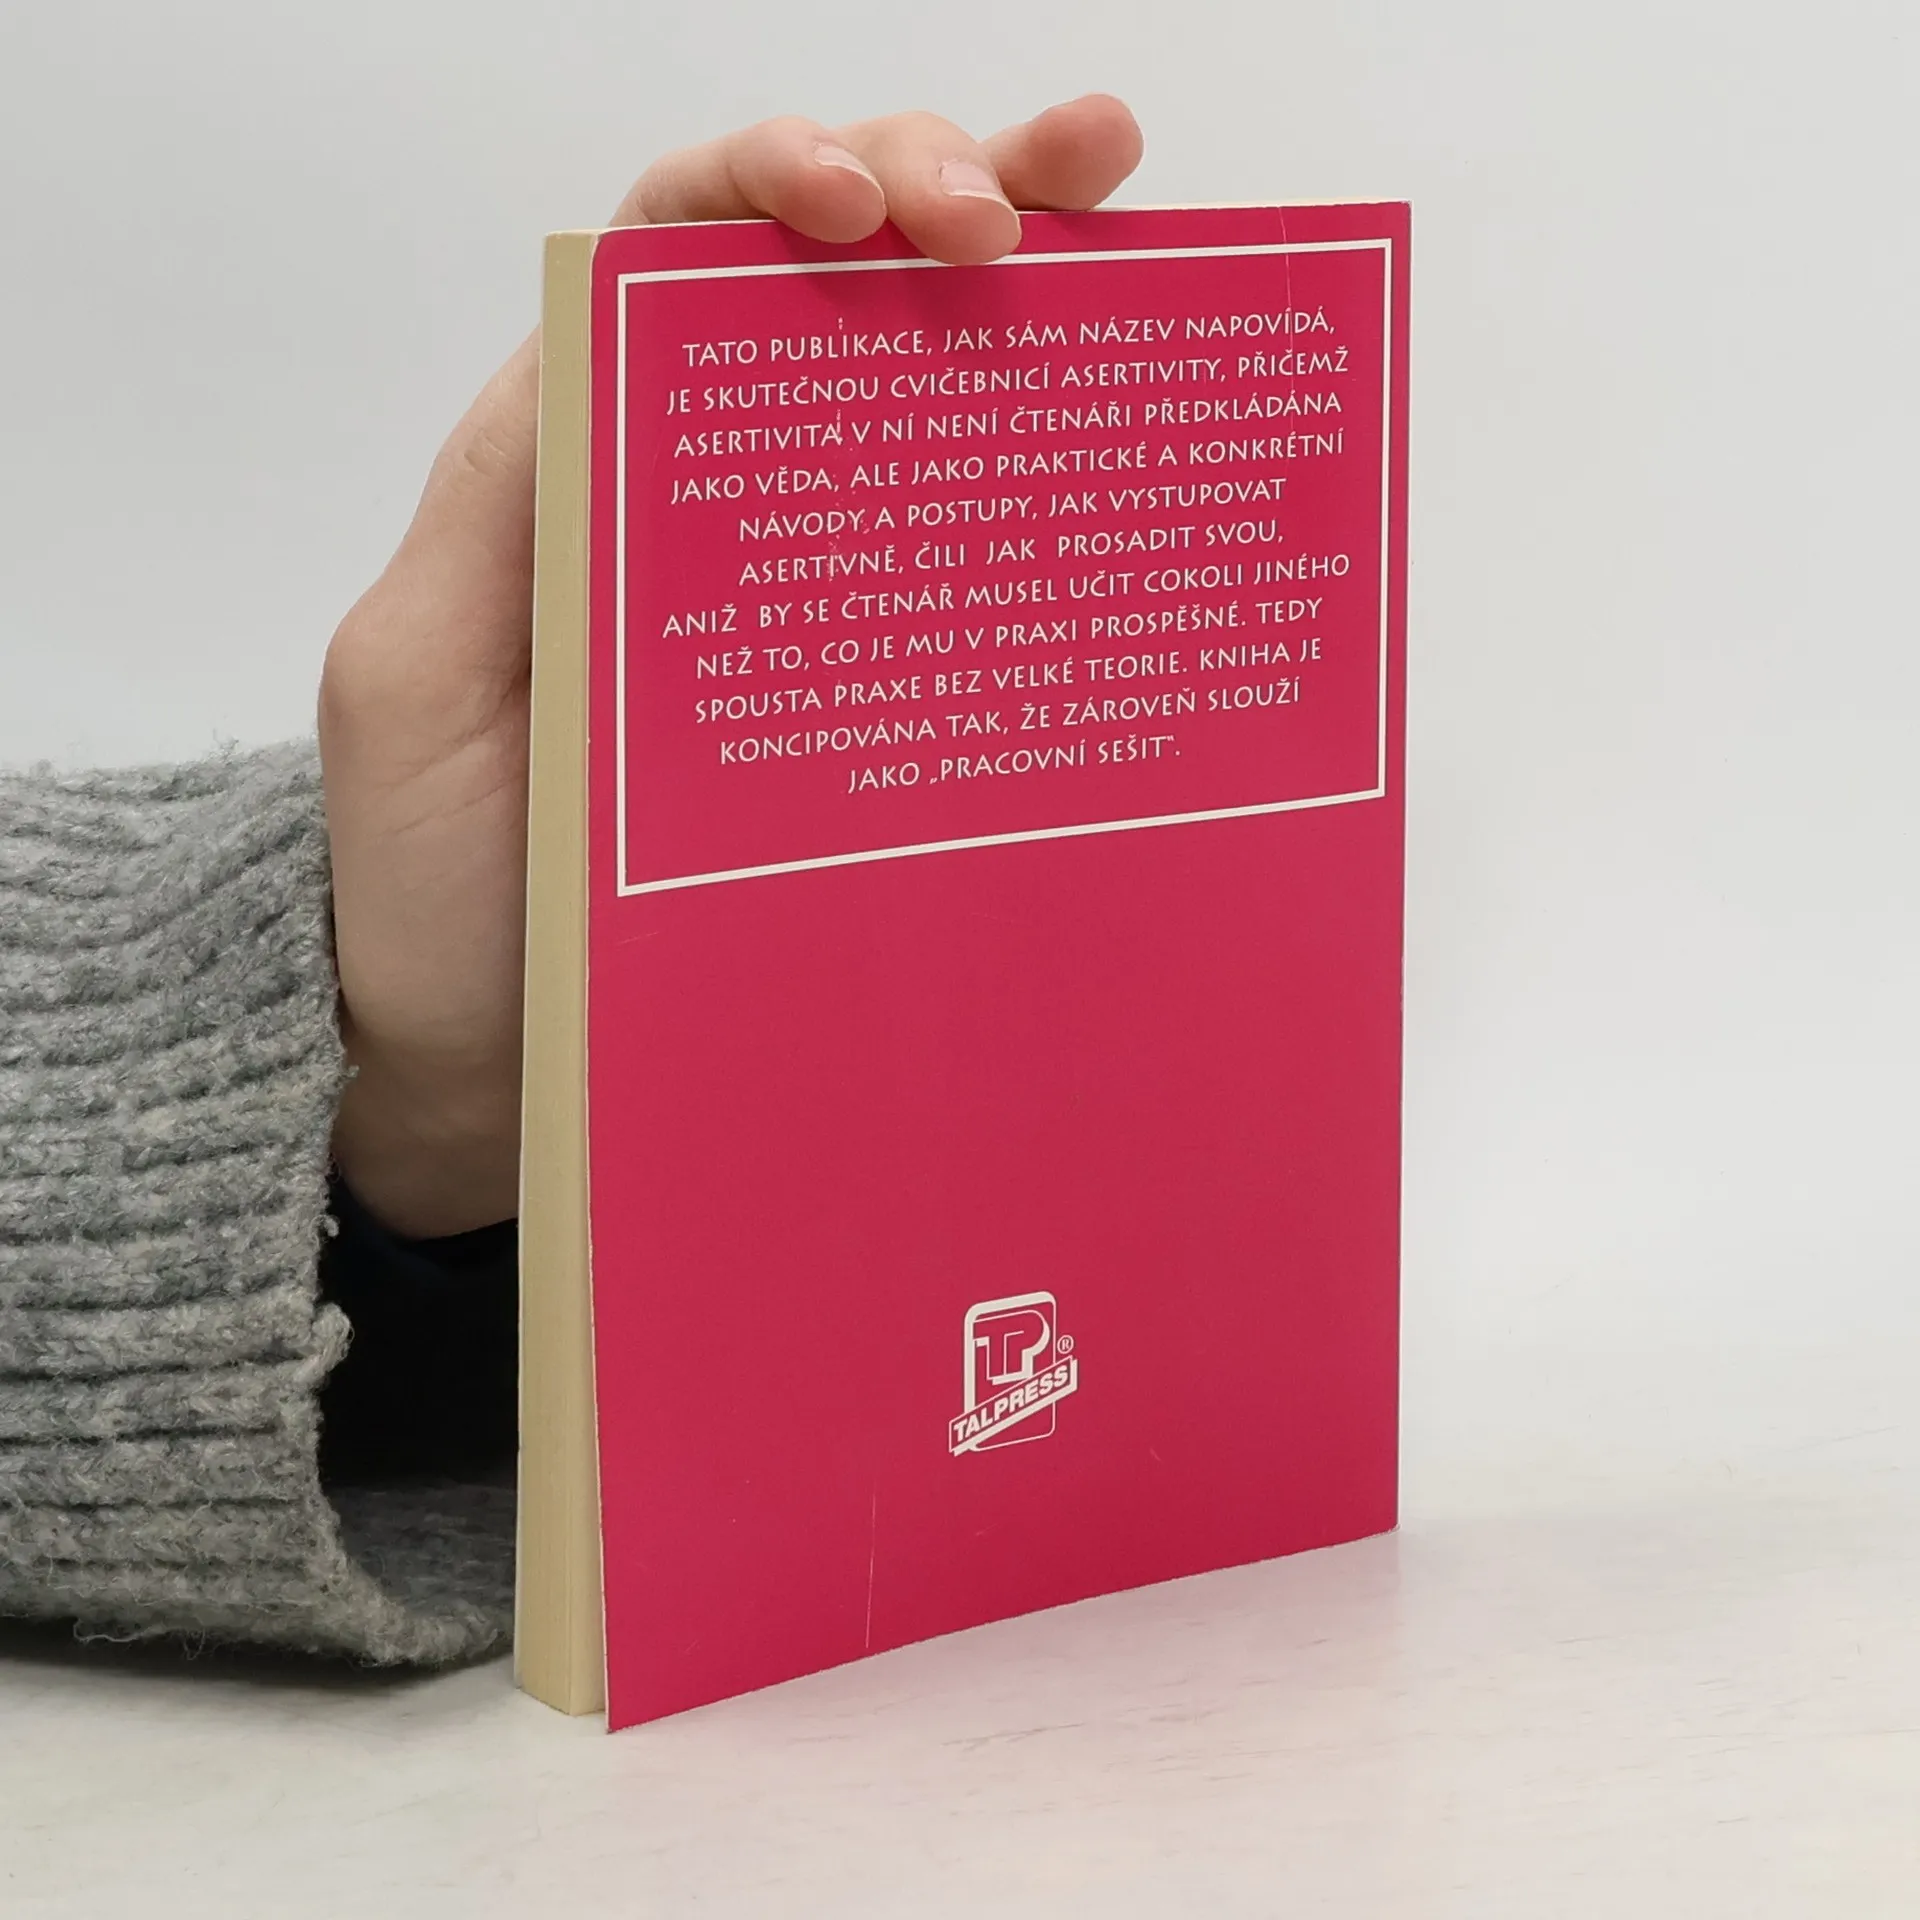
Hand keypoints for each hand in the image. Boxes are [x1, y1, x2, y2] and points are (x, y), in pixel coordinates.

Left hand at [318, 96, 1144, 1237]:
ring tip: (1120, 202)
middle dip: (933, 186)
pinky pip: (966, 554)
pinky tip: (1128, 405)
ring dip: (1023, 268)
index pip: (678, 254)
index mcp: (582, 464)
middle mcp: (708, 499)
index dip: (773, 181)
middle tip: (1034, 201)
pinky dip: (1044, 458)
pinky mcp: (878, 692)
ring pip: (919, 386)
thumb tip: (614, 350)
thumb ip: (503, 519)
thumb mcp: (418, 684)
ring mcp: (811, 591)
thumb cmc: (435, 890)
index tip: (866, 207)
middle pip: (828, 284)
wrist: (496, 1068)